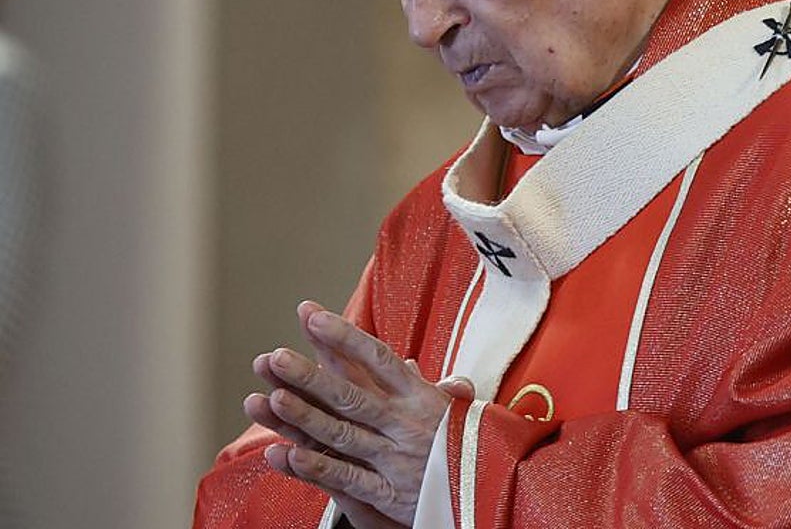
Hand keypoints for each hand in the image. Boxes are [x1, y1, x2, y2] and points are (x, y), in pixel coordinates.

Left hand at [244, 301, 474, 526]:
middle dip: (310, 375)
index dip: (343, 336)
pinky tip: (287, 454)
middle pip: (351, 395)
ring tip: (270, 397)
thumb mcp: (461, 410)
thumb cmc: (475, 448)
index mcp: (423, 398)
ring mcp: (395, 460)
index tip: (313, 315)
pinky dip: (316, 468)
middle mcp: (407, 424)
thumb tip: (412, 365)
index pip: (378, 359)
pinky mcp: (389, 495)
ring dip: (304, 416)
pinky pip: (347, 479)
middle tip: (276, 356)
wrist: (500, 494)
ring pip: (342, 434)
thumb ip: (428, 386)